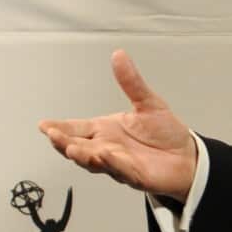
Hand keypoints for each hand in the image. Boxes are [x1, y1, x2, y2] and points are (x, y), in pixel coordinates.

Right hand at [39, 50, 197, 200]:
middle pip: (79, 147)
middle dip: (64, 143)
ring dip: (83, 155)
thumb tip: (118, 55)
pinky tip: (104, 155)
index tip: (43, 125)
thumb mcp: (148, 103)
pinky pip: (121, 170)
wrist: (188, 156)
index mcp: (106, 130)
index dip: (59, 128)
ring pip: (94, 162)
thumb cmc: (165, 133)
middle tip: (53, 136)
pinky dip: (112, 164)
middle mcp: (107, 148)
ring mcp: (118, 164)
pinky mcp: (135, 176)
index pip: (76, 128)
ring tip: (72, 148)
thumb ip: (131, 82)